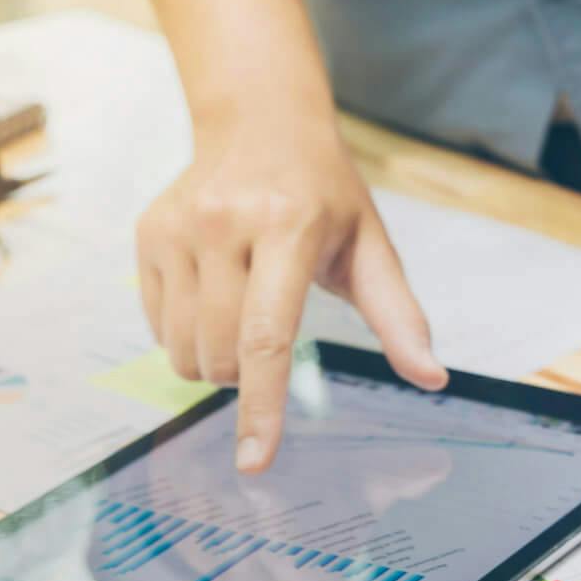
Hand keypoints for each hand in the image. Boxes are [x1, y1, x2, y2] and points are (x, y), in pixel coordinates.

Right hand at [136, 110, 446, 472]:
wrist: (259, 120)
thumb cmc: (324, 192)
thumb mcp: (372, 244)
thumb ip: (399, 316)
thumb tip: (432, 377)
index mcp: (288, 227)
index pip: (267, 336)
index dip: (261, 406)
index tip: (255, 460)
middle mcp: (225, 223)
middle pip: (222, 354)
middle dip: (245, 382)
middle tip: (272, 340)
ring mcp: (178, 227)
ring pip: (183, 350)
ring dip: (214, 363)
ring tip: (245, 316)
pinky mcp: (148, 234)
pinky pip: (159, 326)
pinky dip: (188, 334)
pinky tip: (215, 293)